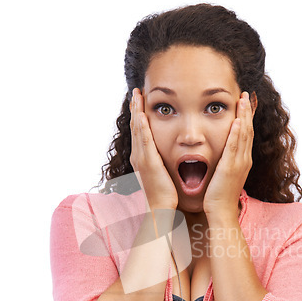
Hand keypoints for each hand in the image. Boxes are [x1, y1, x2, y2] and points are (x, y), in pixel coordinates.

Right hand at [130, 88, 177, 209]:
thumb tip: (166, 160)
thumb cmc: (164, 195)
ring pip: (137, 128)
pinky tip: (142, 111)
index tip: (140, 103)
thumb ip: (162, 165)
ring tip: (137, 95)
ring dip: (136, 110)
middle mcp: (138, 156)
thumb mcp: (161, 176)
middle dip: (135, 109)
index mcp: (142, 159)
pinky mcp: (148, 160)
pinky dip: (141, 123)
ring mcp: (141, 157)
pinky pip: (144, 137)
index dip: (139, 117)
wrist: (160, 207)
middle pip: (135, 127)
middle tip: (136, 92)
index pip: (139, 133)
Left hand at [203, 91, 253, 217]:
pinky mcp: (230, 168)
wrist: (221, 212)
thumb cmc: (219, 197)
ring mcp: (239, 163)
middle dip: (247, 112)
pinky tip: (237, 121)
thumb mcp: (223, 176)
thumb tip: (221, 157)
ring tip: (243, 99)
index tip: (245, 104)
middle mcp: (244, 160)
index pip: (245, 135)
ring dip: (244, 116)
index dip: (246, 118)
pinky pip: (235, 147)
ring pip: (244, 135)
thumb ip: (224, 164)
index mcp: (241, 161)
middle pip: (248, 130)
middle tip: (247, 95)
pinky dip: (237, 133)